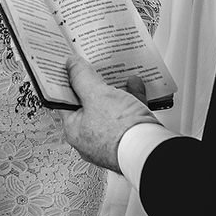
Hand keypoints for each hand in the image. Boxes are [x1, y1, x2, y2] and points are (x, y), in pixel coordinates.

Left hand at [62, 56, 159, 171]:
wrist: (151, 150)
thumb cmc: (120, 130)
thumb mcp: (96, 95)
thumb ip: (81, 77)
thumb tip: (71, 65)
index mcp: (74, 130)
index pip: (64, 101)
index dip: (66, 82)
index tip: (69, 67)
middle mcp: (91, 138)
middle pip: (88, 105)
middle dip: (93, 85)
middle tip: (93, 68)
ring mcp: (112, 139)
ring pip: (110, 109)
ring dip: (114, 90)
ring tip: (115, 73)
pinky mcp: (130, 138)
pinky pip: (128, 115)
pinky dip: (131, 98)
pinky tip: (134, 84)